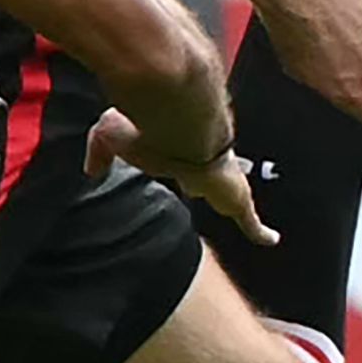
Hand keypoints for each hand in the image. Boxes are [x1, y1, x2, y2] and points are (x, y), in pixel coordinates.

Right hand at [86, 108, 277, 246]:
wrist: (182, 123)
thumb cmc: (147, 124)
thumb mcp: (112, 134)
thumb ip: (100, 150)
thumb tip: (91, 170)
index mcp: (177, 148)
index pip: (181, 160)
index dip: (180, 167)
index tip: (179, 174)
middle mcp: (203, 163)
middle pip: (206, 180)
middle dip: (205, 185)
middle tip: (203, 192)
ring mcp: (223, 180)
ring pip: (231, 197)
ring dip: (235, 204)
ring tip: (242, 218)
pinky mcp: (236, 197)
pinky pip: (249, 218)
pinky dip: (259, 229)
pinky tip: (270, 239)